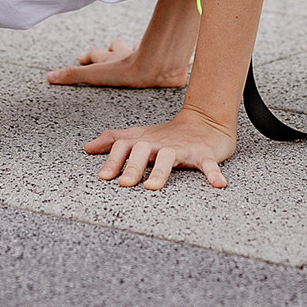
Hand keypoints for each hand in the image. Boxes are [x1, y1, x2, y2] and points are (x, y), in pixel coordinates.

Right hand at [46, 38, 189, 88]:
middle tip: (109, 52)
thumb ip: (73, 75)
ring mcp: (144, 55)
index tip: (83, 58)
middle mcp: (127, 54)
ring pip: (138, 48)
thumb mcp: (95, 74)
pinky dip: (167, 56)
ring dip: (134, 50)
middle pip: (116, 47)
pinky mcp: (162, 60)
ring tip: (135, 52)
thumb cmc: (128, 71)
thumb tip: (50, 76)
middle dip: (112, 49)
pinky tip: (175, 59)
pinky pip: (166, 55)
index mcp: (111, 59)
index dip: (88, 56)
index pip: (96, 54)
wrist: (158, 66)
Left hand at [84, 109, 234, 189]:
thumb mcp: (140, 136)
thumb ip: (115, 141)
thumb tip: (88, 147)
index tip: (104, 176)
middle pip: (143, 151)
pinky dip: (214, 173)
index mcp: (145, 141)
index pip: (124, 146)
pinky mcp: (204, 153)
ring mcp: (183, 148)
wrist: (206, 120)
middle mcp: (160, 143)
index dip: (113, 160)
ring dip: (160, 171)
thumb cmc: (168, 135)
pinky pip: (209, 164)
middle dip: (133, 167)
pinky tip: (218, 184)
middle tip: (124, 184)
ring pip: (170, 157)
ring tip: (152, 187)